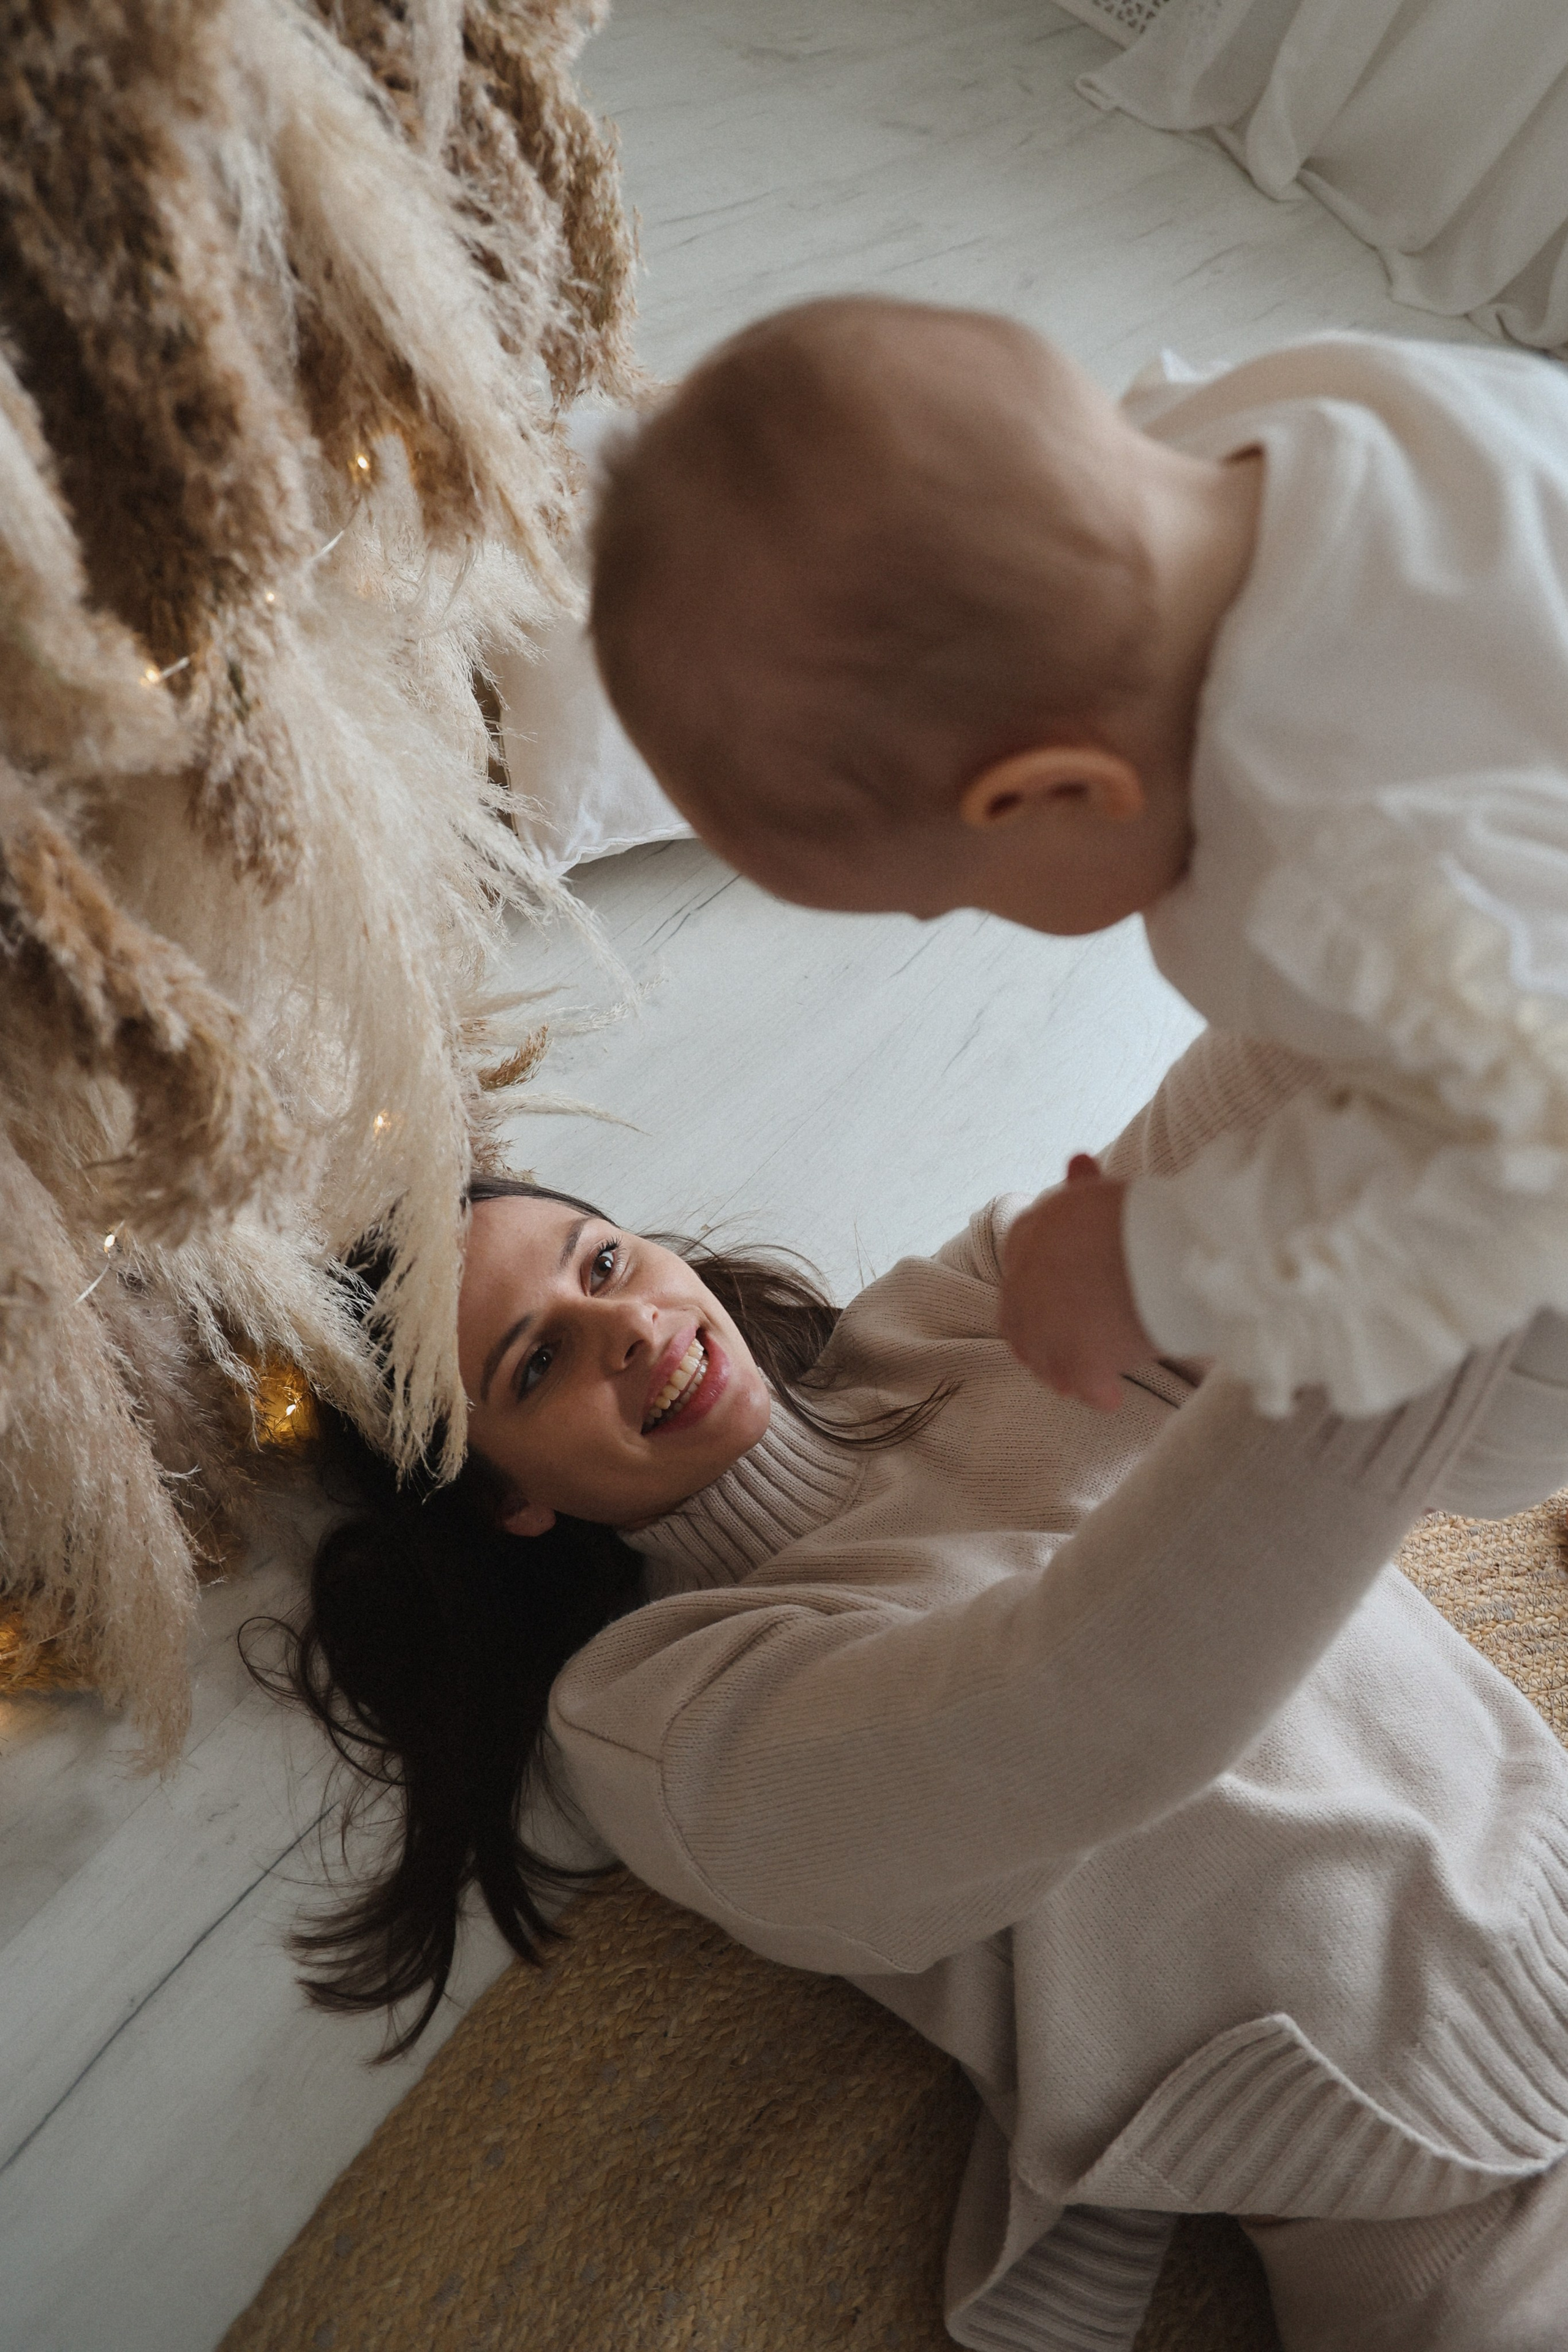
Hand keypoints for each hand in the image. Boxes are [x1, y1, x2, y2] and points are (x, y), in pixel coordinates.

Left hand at [999, 1155, 1153, 1410]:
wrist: (1174, 1245)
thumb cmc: (1148, 1214)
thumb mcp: (1107, 1194)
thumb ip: (1084, 1188)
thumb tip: (1076, 1162)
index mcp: (1029, 1234)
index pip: (1019, 1274)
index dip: (1039, 1297)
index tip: (1066, 1308)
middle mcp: (1025, 1278)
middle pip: (1020, 1323)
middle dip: (1045, 1342)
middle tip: (1077, 1352)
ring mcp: (1047, 1323)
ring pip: (1044, 1360)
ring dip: (1064, 1373)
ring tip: (1095, 1381)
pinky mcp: (1078, 1359)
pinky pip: (1082, 1387)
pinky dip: (1097, 1394)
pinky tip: (1112, 1398)